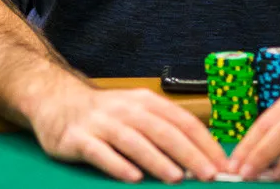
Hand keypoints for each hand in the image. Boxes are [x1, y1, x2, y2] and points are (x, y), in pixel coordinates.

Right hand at [29, 84, 225, 182]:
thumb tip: (200, 157)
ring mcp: (101, 123)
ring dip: (157, 159)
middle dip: (188, 153)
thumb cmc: (106, 114)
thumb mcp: (136, 112)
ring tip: (176, 177)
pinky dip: (117, 165)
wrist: (57, 101)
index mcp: (145, 102)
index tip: (222, 164)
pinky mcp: (78, 138)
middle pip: (162, 131)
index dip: (204, 142)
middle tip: (208, 174)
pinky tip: (132, 178)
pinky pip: (100, 152)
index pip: (182, 121)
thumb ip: (163, 131)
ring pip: (133, 141)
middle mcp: (125, 109)